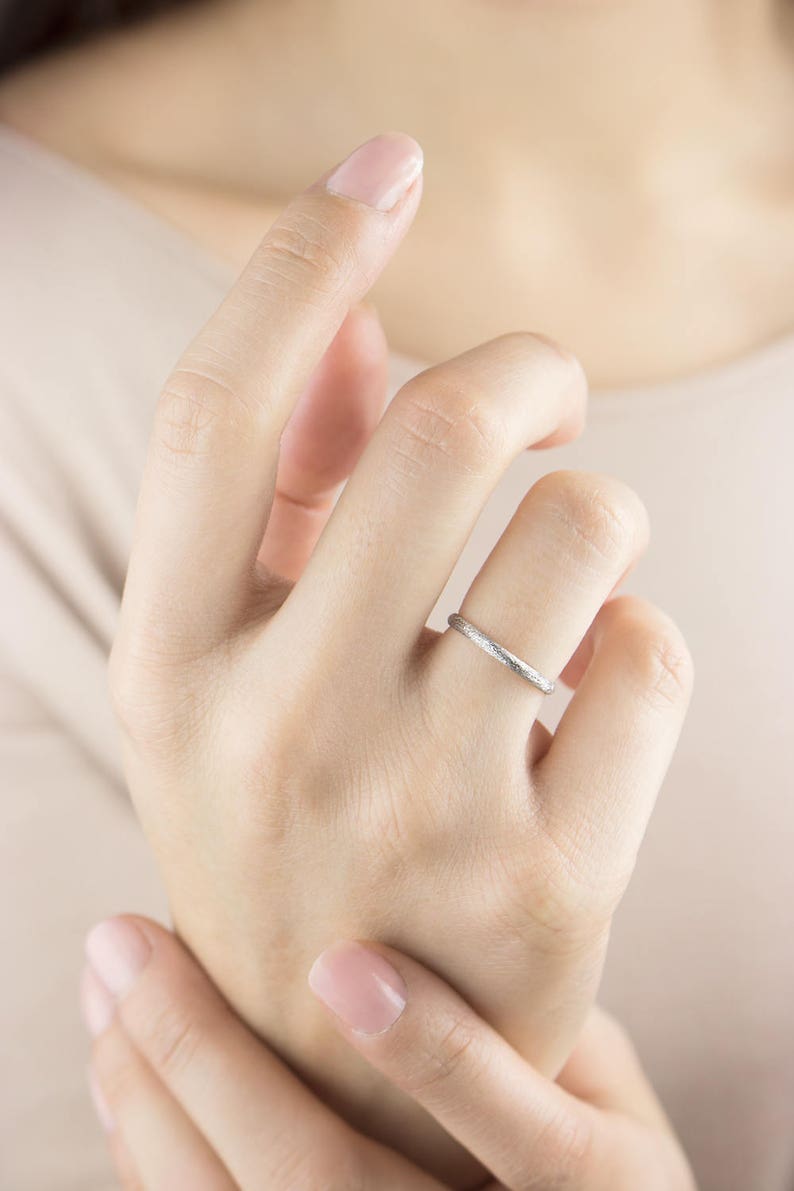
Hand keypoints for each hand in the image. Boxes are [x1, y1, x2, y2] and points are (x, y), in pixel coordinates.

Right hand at [109, 130, 693, 1183]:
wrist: (346, 1061)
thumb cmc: (290, 829)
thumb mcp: (234, 673)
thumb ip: (284, 488)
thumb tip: (359, 313)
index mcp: (172, 666)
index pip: (217, 413)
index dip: (300, 258)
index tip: (385, 166)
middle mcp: (277, 730)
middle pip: (441, 436)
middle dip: (528, 365)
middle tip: (543, 384)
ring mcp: (418, 811)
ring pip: (582, 529)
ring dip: (595, 510)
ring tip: (562, 565)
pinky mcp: (549, 882)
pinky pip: (650, 661)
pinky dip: (639, 640)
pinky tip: (591, 687)